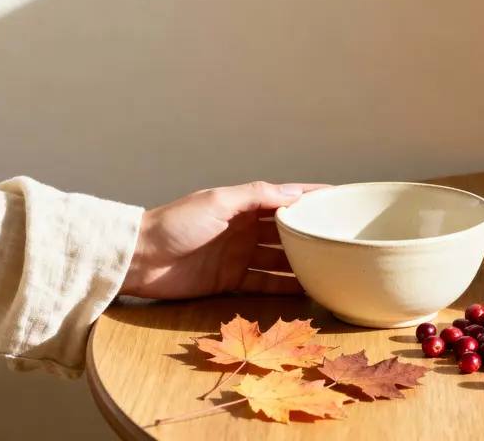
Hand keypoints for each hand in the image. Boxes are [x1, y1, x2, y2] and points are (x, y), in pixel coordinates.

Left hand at [119, 181, 327, 299]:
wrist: (139, 259)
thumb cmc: (175, 223)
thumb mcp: (217, 202)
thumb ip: (256, 196)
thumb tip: (296, 193)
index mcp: (243, 204)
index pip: (286, 197)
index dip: (312, 198)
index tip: (343, 199)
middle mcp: (245, 228)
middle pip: (287, 230)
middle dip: (313, 232)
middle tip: (344, 238)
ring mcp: (240, 255)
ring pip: (280, 258)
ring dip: (303, 262)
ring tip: (334, 266)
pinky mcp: (231, 281)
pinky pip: (265, 283)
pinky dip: (285, 286)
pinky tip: (308, 289)